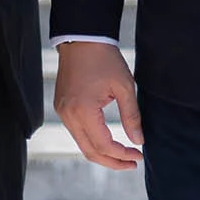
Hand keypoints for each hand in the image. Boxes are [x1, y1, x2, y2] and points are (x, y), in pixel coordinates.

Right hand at [54, 41, 144, 170]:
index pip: (104, 145)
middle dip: (112, 161)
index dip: (122, 155)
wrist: (82, 37)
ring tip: (122, 154)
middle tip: (132, 163)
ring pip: (81, 144)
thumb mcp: (124, 86)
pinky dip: (91, 140)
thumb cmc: (105, 58)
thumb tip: (139, 141)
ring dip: (101, 152)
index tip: (139, 156)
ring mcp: (62, 112)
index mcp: (83, 110)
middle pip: (89, 151)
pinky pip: (76, 132)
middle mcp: (68, 115)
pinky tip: (107, 140)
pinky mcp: (61, 106)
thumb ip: (132, 116)